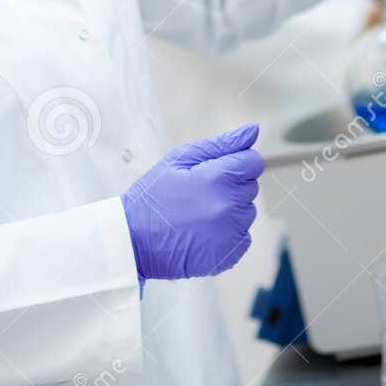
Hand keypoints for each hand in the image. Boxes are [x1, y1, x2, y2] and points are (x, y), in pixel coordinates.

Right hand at [120, 124, 262, 280]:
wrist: (133, 240)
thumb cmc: (153, 197)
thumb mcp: (179, 160)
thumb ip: (221, 145)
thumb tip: (252, 131)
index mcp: (217, 178)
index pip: (252, 162)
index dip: (235, 163)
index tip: (215, 172)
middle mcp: (228, 207)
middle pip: (250, 186)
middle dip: (230, 185)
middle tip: (199, 193)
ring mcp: (230, 233)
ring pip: (247, 211)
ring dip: (230, 210)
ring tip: (198, 214)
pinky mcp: (229, 254)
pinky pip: (242, 236)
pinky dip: (228, 233)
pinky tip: (204, 232)